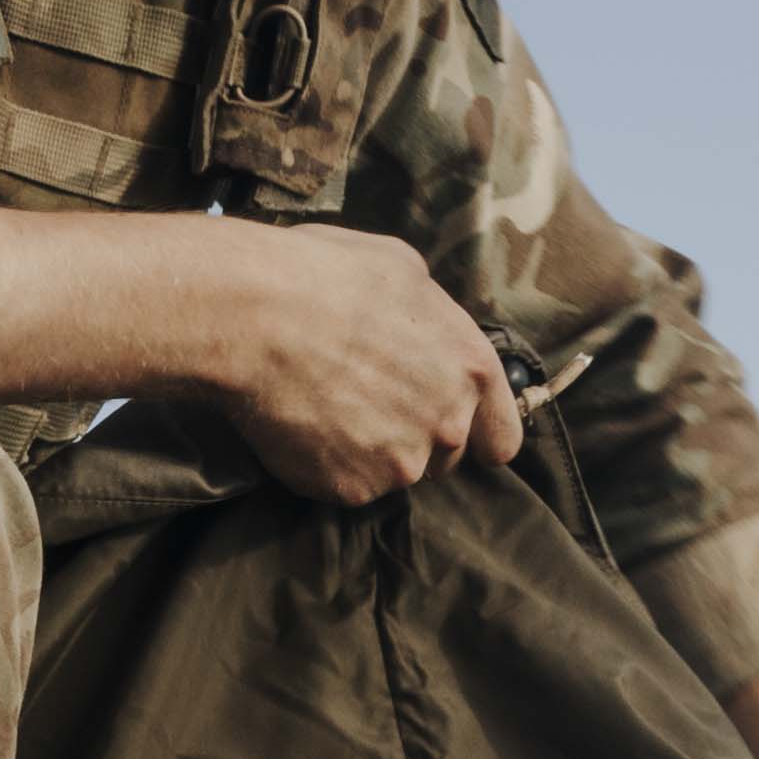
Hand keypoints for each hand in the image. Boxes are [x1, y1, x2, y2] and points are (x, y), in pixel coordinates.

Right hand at [171, 218, 528, 502]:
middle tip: (365, 400)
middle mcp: (449, 424)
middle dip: (414, 436)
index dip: (477, 433)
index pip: (501, 436)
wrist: (257, 318)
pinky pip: (345, 485)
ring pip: (393, 472)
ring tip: (325, 407)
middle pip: (445, 456)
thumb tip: (424, 326)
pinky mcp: (352, 488)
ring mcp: (401, 464)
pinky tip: (301, 425)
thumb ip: (432, 315)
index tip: (453, 428)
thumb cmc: (325, 278)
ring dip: (368, 451)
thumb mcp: (401, 270)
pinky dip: (325, 466)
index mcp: (472, 368)